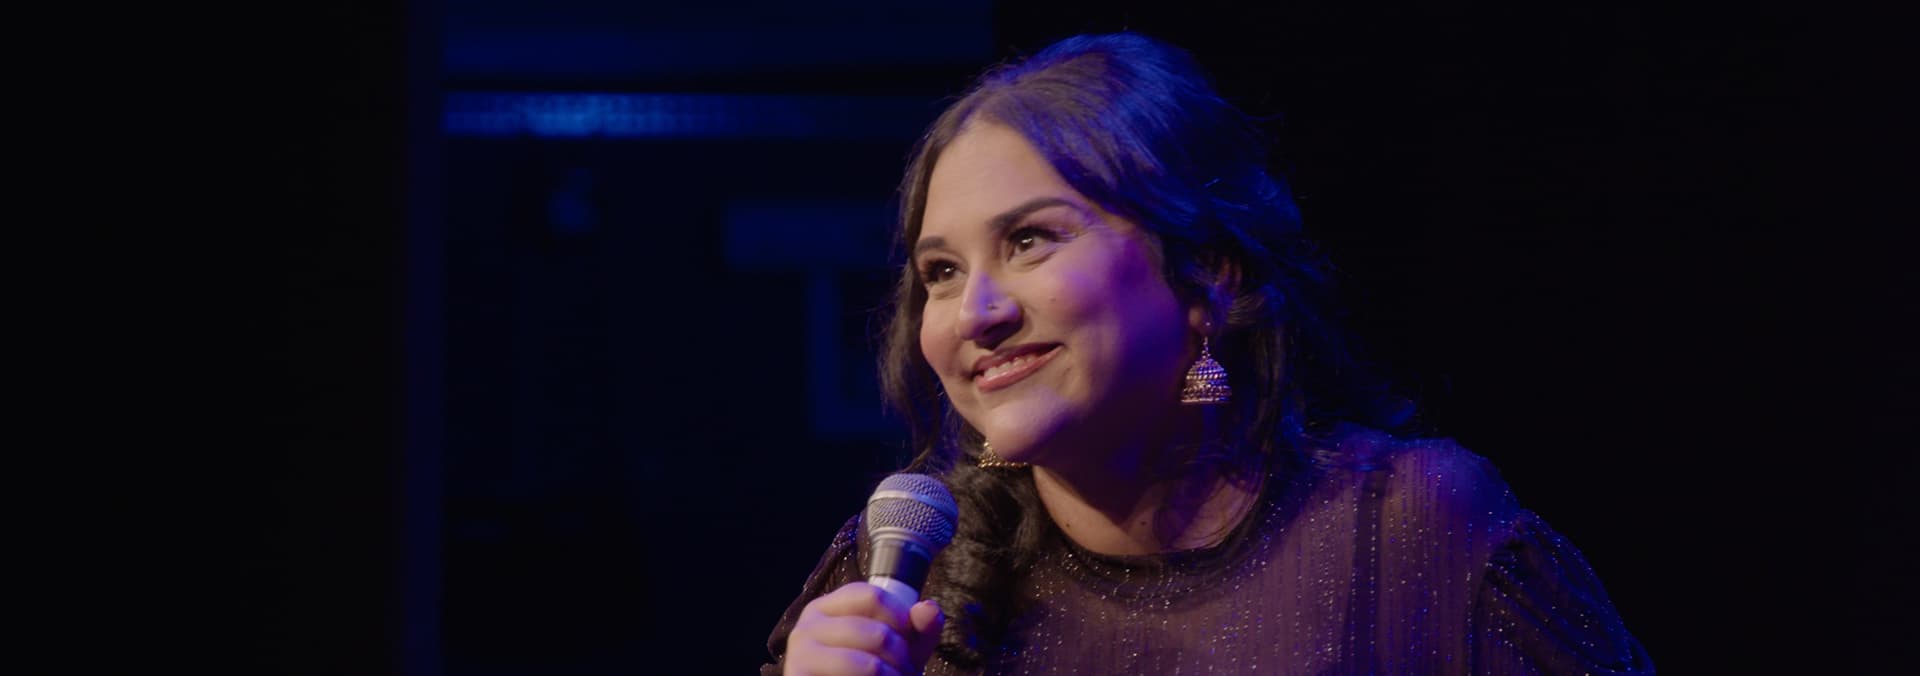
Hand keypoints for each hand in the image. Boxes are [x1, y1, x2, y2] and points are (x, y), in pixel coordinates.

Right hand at [783, 582, 944, 675]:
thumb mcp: (899, 649)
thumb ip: (919, 629)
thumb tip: (927, 609)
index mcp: (826, 608)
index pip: (873, 596)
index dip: (901, 618)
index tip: (908, 641)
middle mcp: (807, 626)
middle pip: (877, 633)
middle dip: (902, 659)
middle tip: (905, 673)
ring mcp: (800, 656)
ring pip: (868, 665)